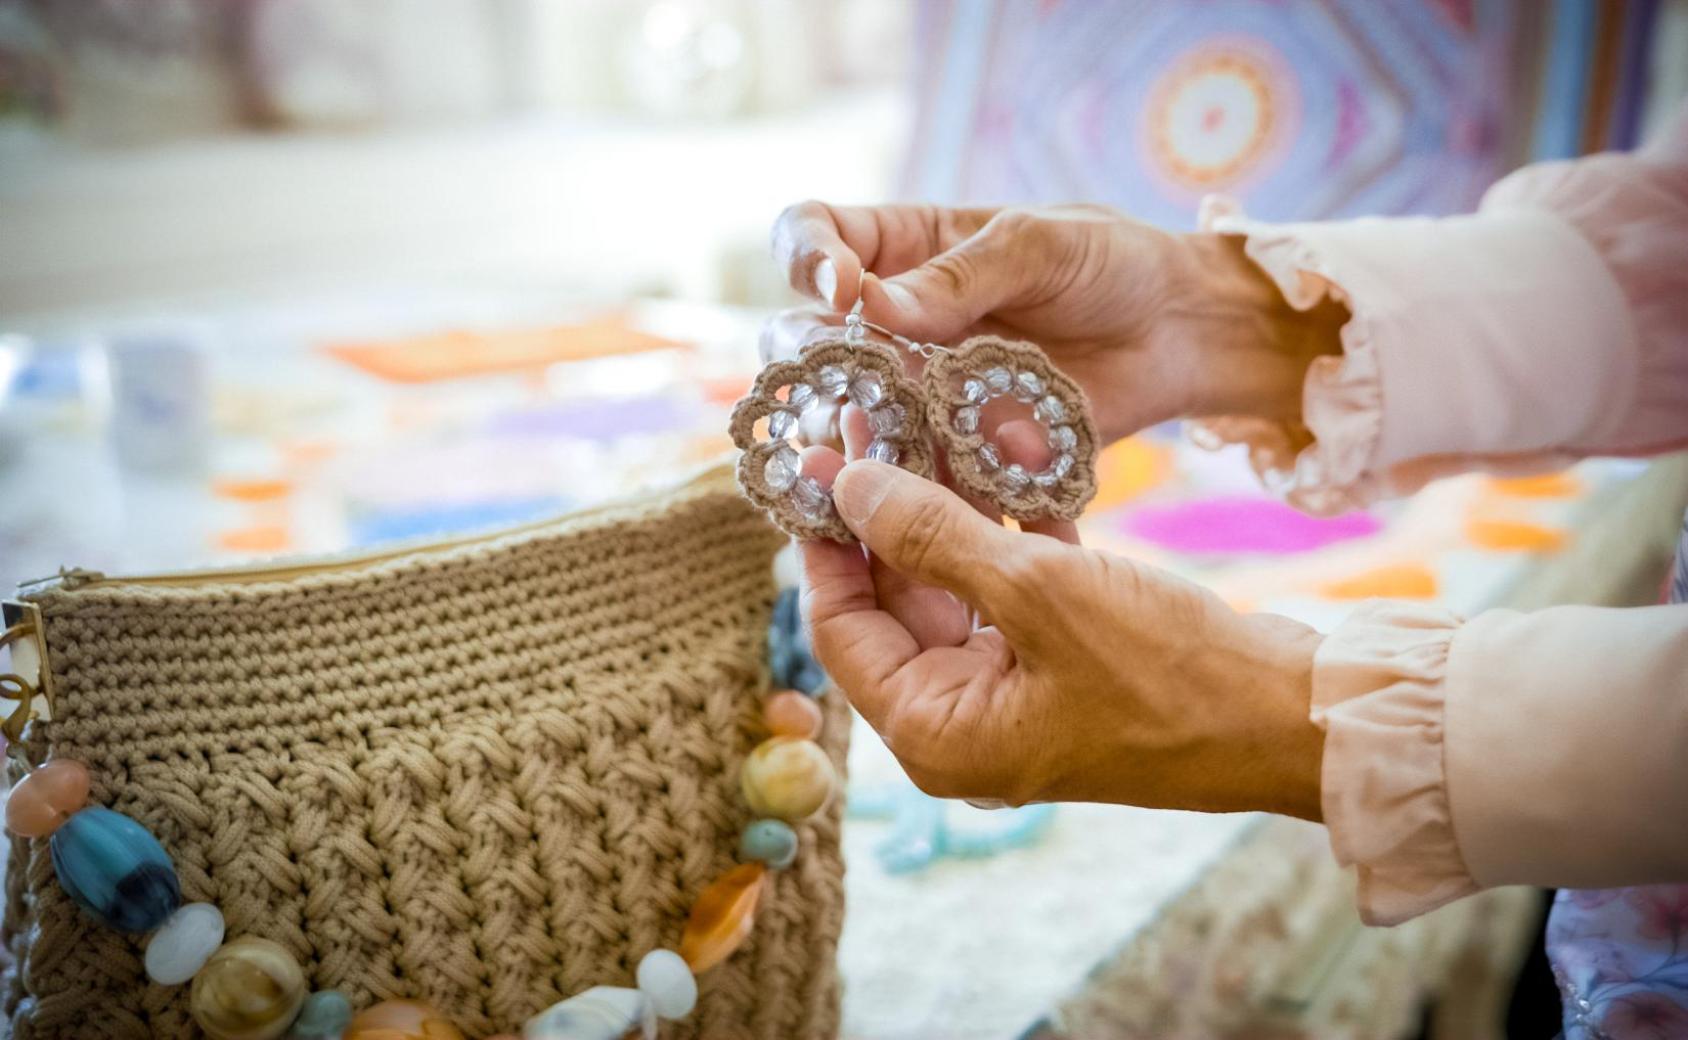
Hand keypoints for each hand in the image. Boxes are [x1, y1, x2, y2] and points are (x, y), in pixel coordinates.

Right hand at [766, 202, 1347, 443]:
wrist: (1178, 334)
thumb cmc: (1110, 263)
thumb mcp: (1042, 244)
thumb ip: (961, 275)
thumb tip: (870, 305)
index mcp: (902, 249)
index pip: (813, 236)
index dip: (806, 257)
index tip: (840, 287)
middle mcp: (892, 323)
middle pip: (799, 336)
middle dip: (804, 353)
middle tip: (846, 368)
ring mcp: (916, 391)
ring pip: (838, 413)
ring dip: (841, 426)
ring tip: (873, 434)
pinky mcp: (951, 449)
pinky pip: (904, 473)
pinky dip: (900, 484)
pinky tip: (912, 489)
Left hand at [802, 459, 1325, 816]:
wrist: (1292, 716)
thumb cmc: (1165, 673)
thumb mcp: (1038, 592)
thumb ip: (933, 535)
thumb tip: (846, 484)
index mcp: (936, 731)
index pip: (842, 629)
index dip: (825, 542)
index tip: (818, 459)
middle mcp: (963, 719)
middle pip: (895, 603)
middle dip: (888, 513)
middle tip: (875, 421)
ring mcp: (1016, 691)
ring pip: (958, 585)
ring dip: (952, 509)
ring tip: (934, 420)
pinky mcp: (1066, 661)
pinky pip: (1015, 589)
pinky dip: (1013, 530)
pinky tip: (1012, 455)